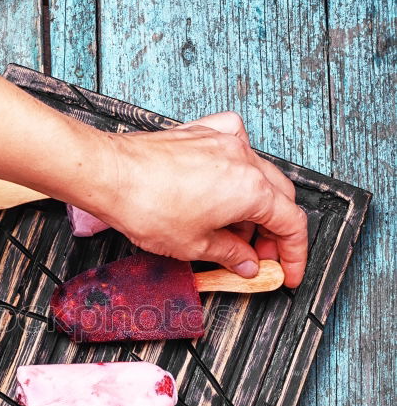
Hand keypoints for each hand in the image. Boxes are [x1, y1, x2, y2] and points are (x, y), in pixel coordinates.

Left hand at [98, 112, 307, 286]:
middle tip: (259, 257)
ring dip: (254, 204)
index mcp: (251, 190)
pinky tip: (225, 178)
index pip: (291, 224)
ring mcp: (223, 141)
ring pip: (258, 173)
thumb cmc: (147, 207)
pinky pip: (234, 143)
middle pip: (278, 198)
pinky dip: (237, 164)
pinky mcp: (201, 133)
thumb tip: (247, 264)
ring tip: (232, 232)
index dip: (294, 254)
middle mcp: (244, 160)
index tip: (287, 272)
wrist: (111, 175)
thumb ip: (231, 256)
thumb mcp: (194, 246)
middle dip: (273, 232)